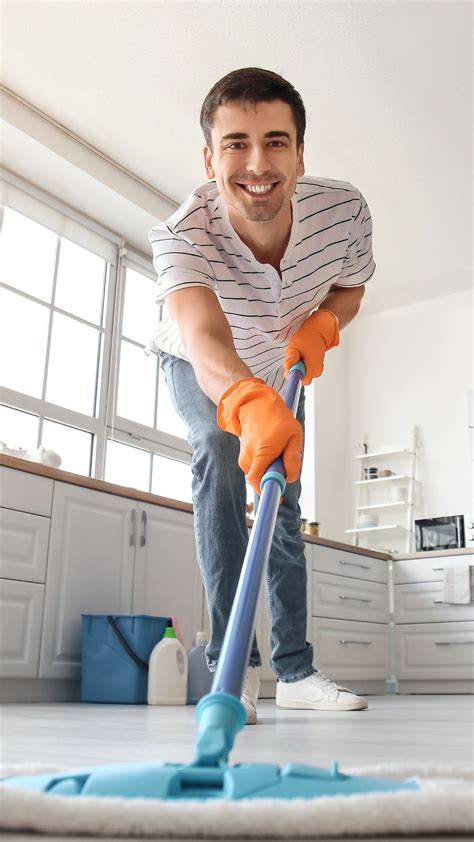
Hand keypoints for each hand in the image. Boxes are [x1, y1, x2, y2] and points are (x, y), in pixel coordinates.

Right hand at [217, 378, 302, 494]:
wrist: (256, 406)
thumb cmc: (277, 419)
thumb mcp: (294, 436)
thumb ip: (293, 458)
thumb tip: (289, 477)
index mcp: (261, 452)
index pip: (258, 481)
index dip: (268, 492)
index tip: (277, 499)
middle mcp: (248, 457)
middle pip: (262, 480)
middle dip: (275, 476)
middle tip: (284, 461)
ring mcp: (243, 458)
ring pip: (260, 475)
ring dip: (271, 469)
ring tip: (277, 450)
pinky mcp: (243, 458)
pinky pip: (257, 469)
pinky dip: (265, 465)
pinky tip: (270, 451)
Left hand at [284, 309, 338, 385]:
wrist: (319, 331)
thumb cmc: (308, 337)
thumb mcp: (295, 346)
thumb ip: (291, 358)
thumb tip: (288, 368)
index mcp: (313, 368)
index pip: (300, 381)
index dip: (293, 374)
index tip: (291, 365)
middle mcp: (316, 372)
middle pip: (300, 378)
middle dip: (294, 369)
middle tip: (295, 356)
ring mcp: (316, 370)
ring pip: (301, 374)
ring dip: (297, 366)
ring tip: (299, 354)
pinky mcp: (314, 368)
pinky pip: (304, 370)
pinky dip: (300, 364)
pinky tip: (302, 356)